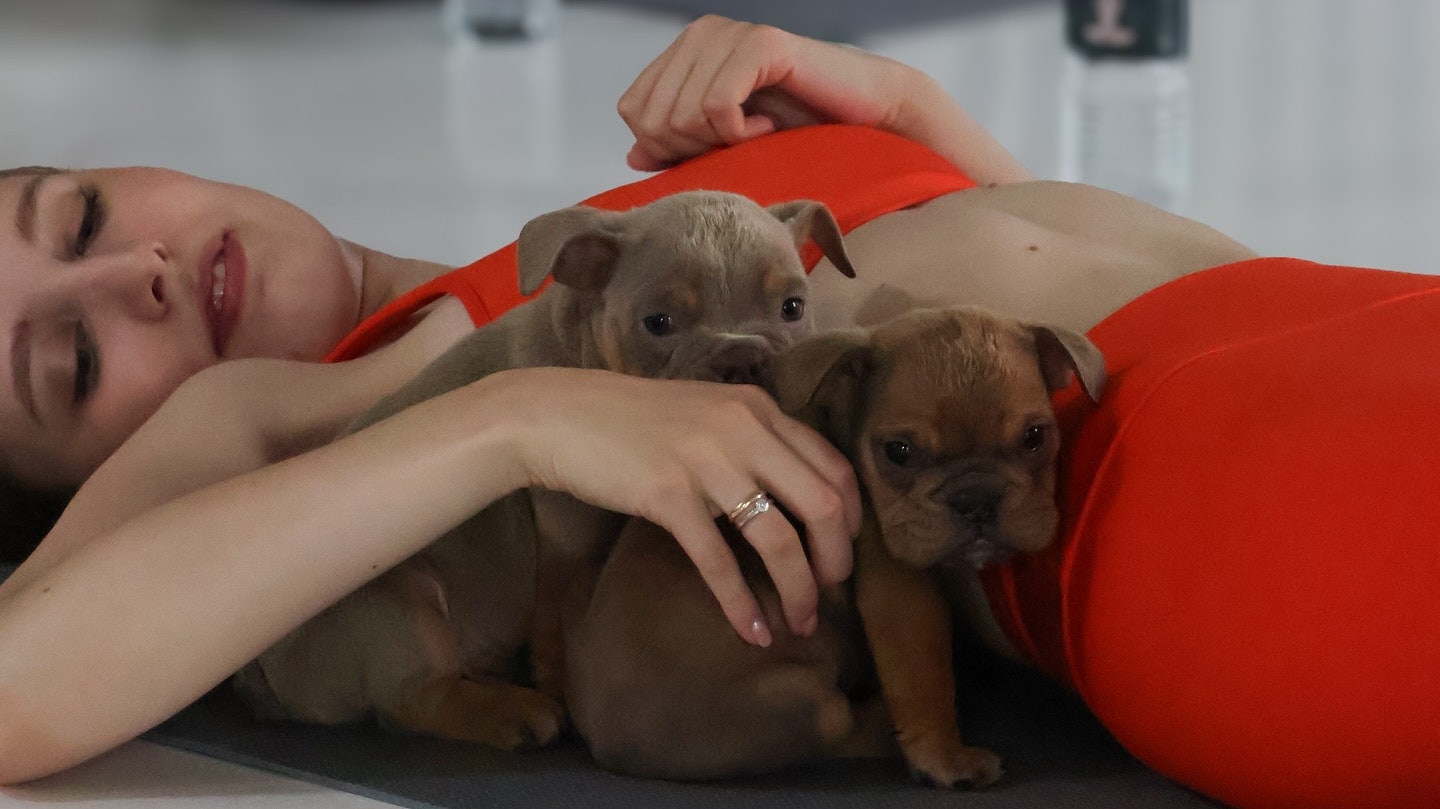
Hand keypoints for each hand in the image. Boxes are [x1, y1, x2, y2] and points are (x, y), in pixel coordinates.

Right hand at [498, 367, 860, 645]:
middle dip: (835, 561)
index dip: (851, 519)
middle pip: (822, 504)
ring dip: (797, 589)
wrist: (558, 415)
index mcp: (758, 409)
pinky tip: (749, 630)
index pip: (834, 467)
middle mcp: (743, 430)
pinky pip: (718, 559)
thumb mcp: (704, 414)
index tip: (842, 553)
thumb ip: (748, 440)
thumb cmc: (629, 421)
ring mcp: (705, 461)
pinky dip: (739, 601)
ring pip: (778, 537)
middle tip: (829, 595)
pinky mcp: (667, 495)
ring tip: (799, 622)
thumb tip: (789, 494)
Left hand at [617, 15, 911, 170]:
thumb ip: (677, 147)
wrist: (863, 117)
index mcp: (684, 52)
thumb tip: (634, 155)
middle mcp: (700, 34)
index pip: (633, 110)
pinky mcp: (760, 44)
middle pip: (653, 118)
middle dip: (692, 148)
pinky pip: (717, 107)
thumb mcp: (724, 144)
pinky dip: (741, 134)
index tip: (711, 149)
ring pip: (683, 115)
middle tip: (736, 145)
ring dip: (721, 142)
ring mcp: (728, 34)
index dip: (665, 147)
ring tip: (757, 134)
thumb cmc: (797, 128)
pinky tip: (768, 127)